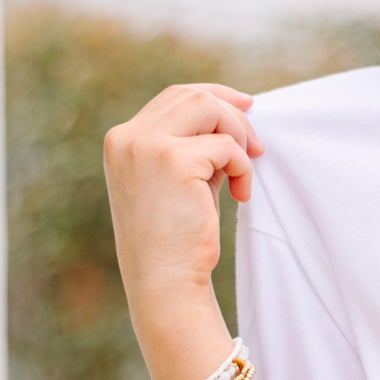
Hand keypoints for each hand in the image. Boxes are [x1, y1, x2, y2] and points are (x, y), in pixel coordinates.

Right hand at [103, 81, 262, 319]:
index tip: (246, 106)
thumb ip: (196, 150)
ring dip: (238, 135)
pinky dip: (242, 167)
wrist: (165, 284)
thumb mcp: (181, 185)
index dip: (214, 95)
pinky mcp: (174, 161)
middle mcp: (128, 138)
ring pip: (207, 106)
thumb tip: (234, 121)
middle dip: (232, 113)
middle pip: (191, 95)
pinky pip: (225, 146)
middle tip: (257, 148)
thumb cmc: (176, 244)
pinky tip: (241, 196)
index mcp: (122, 141)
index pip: (172, 98)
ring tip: (246, 171)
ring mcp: (147, 146)